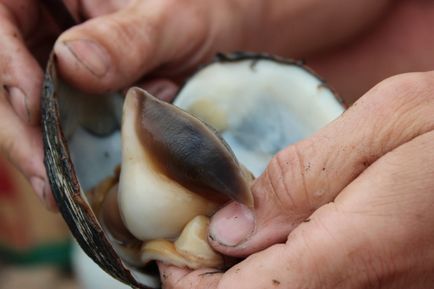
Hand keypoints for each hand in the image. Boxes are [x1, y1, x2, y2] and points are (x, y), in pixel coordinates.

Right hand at [0, 0, 389, 208]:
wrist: (232, 33)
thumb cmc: (206, 9)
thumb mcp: (170, 18)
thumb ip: (125, 38)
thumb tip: (71, 64)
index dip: (6, 69)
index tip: (35, 108)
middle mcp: (50, 28)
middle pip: (9, 78)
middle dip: (21, 129)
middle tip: (44, 177)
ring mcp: (65, 66)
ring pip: (30, 109)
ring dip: (42, 152)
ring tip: (60, 193)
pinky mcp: (85, 96)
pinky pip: (62, 125)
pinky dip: (69, 155)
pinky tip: (82, 183)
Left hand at [160, 69, 433, 287]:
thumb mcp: (386, 121)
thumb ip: (302, 177)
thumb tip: (231, 228)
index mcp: (359, 247)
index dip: (199, 287)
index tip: (172, 259)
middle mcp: (369, 286)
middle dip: (216, 281)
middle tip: (190, 246)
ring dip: (242, 276)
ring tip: (220, 240)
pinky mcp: (385, 278)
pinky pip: (314, 284)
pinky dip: (276, 271)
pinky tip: (270, 242)